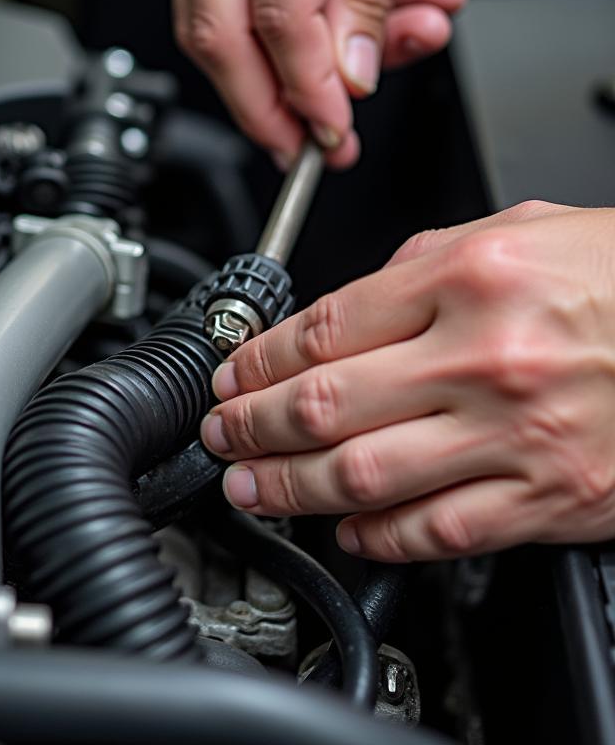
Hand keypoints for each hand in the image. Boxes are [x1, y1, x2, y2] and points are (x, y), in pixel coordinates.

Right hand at [172, 0, 481, 167]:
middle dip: (261, 107)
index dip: (308, 92)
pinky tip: (322, 31)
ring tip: (333, 84)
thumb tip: (346, 71)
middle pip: (216, 34)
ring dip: (264, 73)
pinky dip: (261, 29)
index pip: (279, 20)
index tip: (335, 131)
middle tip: (303, 144)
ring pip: (204, 20)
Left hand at [200, 202, 614, 560]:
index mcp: (468, 279)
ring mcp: (515, 435)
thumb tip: (346, 310)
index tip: (229, 372)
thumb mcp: (517, 231)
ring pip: (363, 475)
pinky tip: (344, 529)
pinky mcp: (549, 497)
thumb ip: (419, 265)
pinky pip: (439, 529)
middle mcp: (484, 358)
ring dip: (287, 485)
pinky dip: (377, 535)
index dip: (255, 357)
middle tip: (218, 433)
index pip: (323, 327)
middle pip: (322, 404)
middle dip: (248, 424)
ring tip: (247, 485)